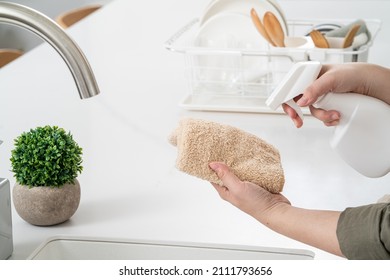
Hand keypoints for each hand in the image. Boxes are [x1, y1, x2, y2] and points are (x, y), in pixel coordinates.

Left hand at [209, 161, 342, 256]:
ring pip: (238, 169)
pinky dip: (248, 164)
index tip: (208, 153)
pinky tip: (248, 156)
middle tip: (222, 147)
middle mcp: (233, 188)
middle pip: (225, 171)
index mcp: (225, 191)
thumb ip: (226, 176)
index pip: (212, 176)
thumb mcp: (238, 188)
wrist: (276, 209)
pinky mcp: (254, 182)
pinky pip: (249, 170)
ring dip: (237, 161)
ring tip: (234, 148)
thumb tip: (212, 164)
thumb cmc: (255, 203)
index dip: (210, 166)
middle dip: (224, 160)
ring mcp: (244, 185)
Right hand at [283, 63, 389, 127]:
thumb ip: (314, 89)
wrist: (370, 84)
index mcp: (308, 75)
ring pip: (311, 111)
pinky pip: (321, 116)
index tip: (290, 110)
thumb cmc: (351, 74)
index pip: (290, 88)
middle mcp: (311, 86)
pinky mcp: (327, 106)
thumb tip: (301, 102)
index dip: (287, 100)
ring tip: (334, 114)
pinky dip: (327, 119)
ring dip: (321, 116)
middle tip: (298, 121)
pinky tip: (336, 116)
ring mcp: (319, 97)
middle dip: (298, 113)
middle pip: (296, 102)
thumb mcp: (331, 79)